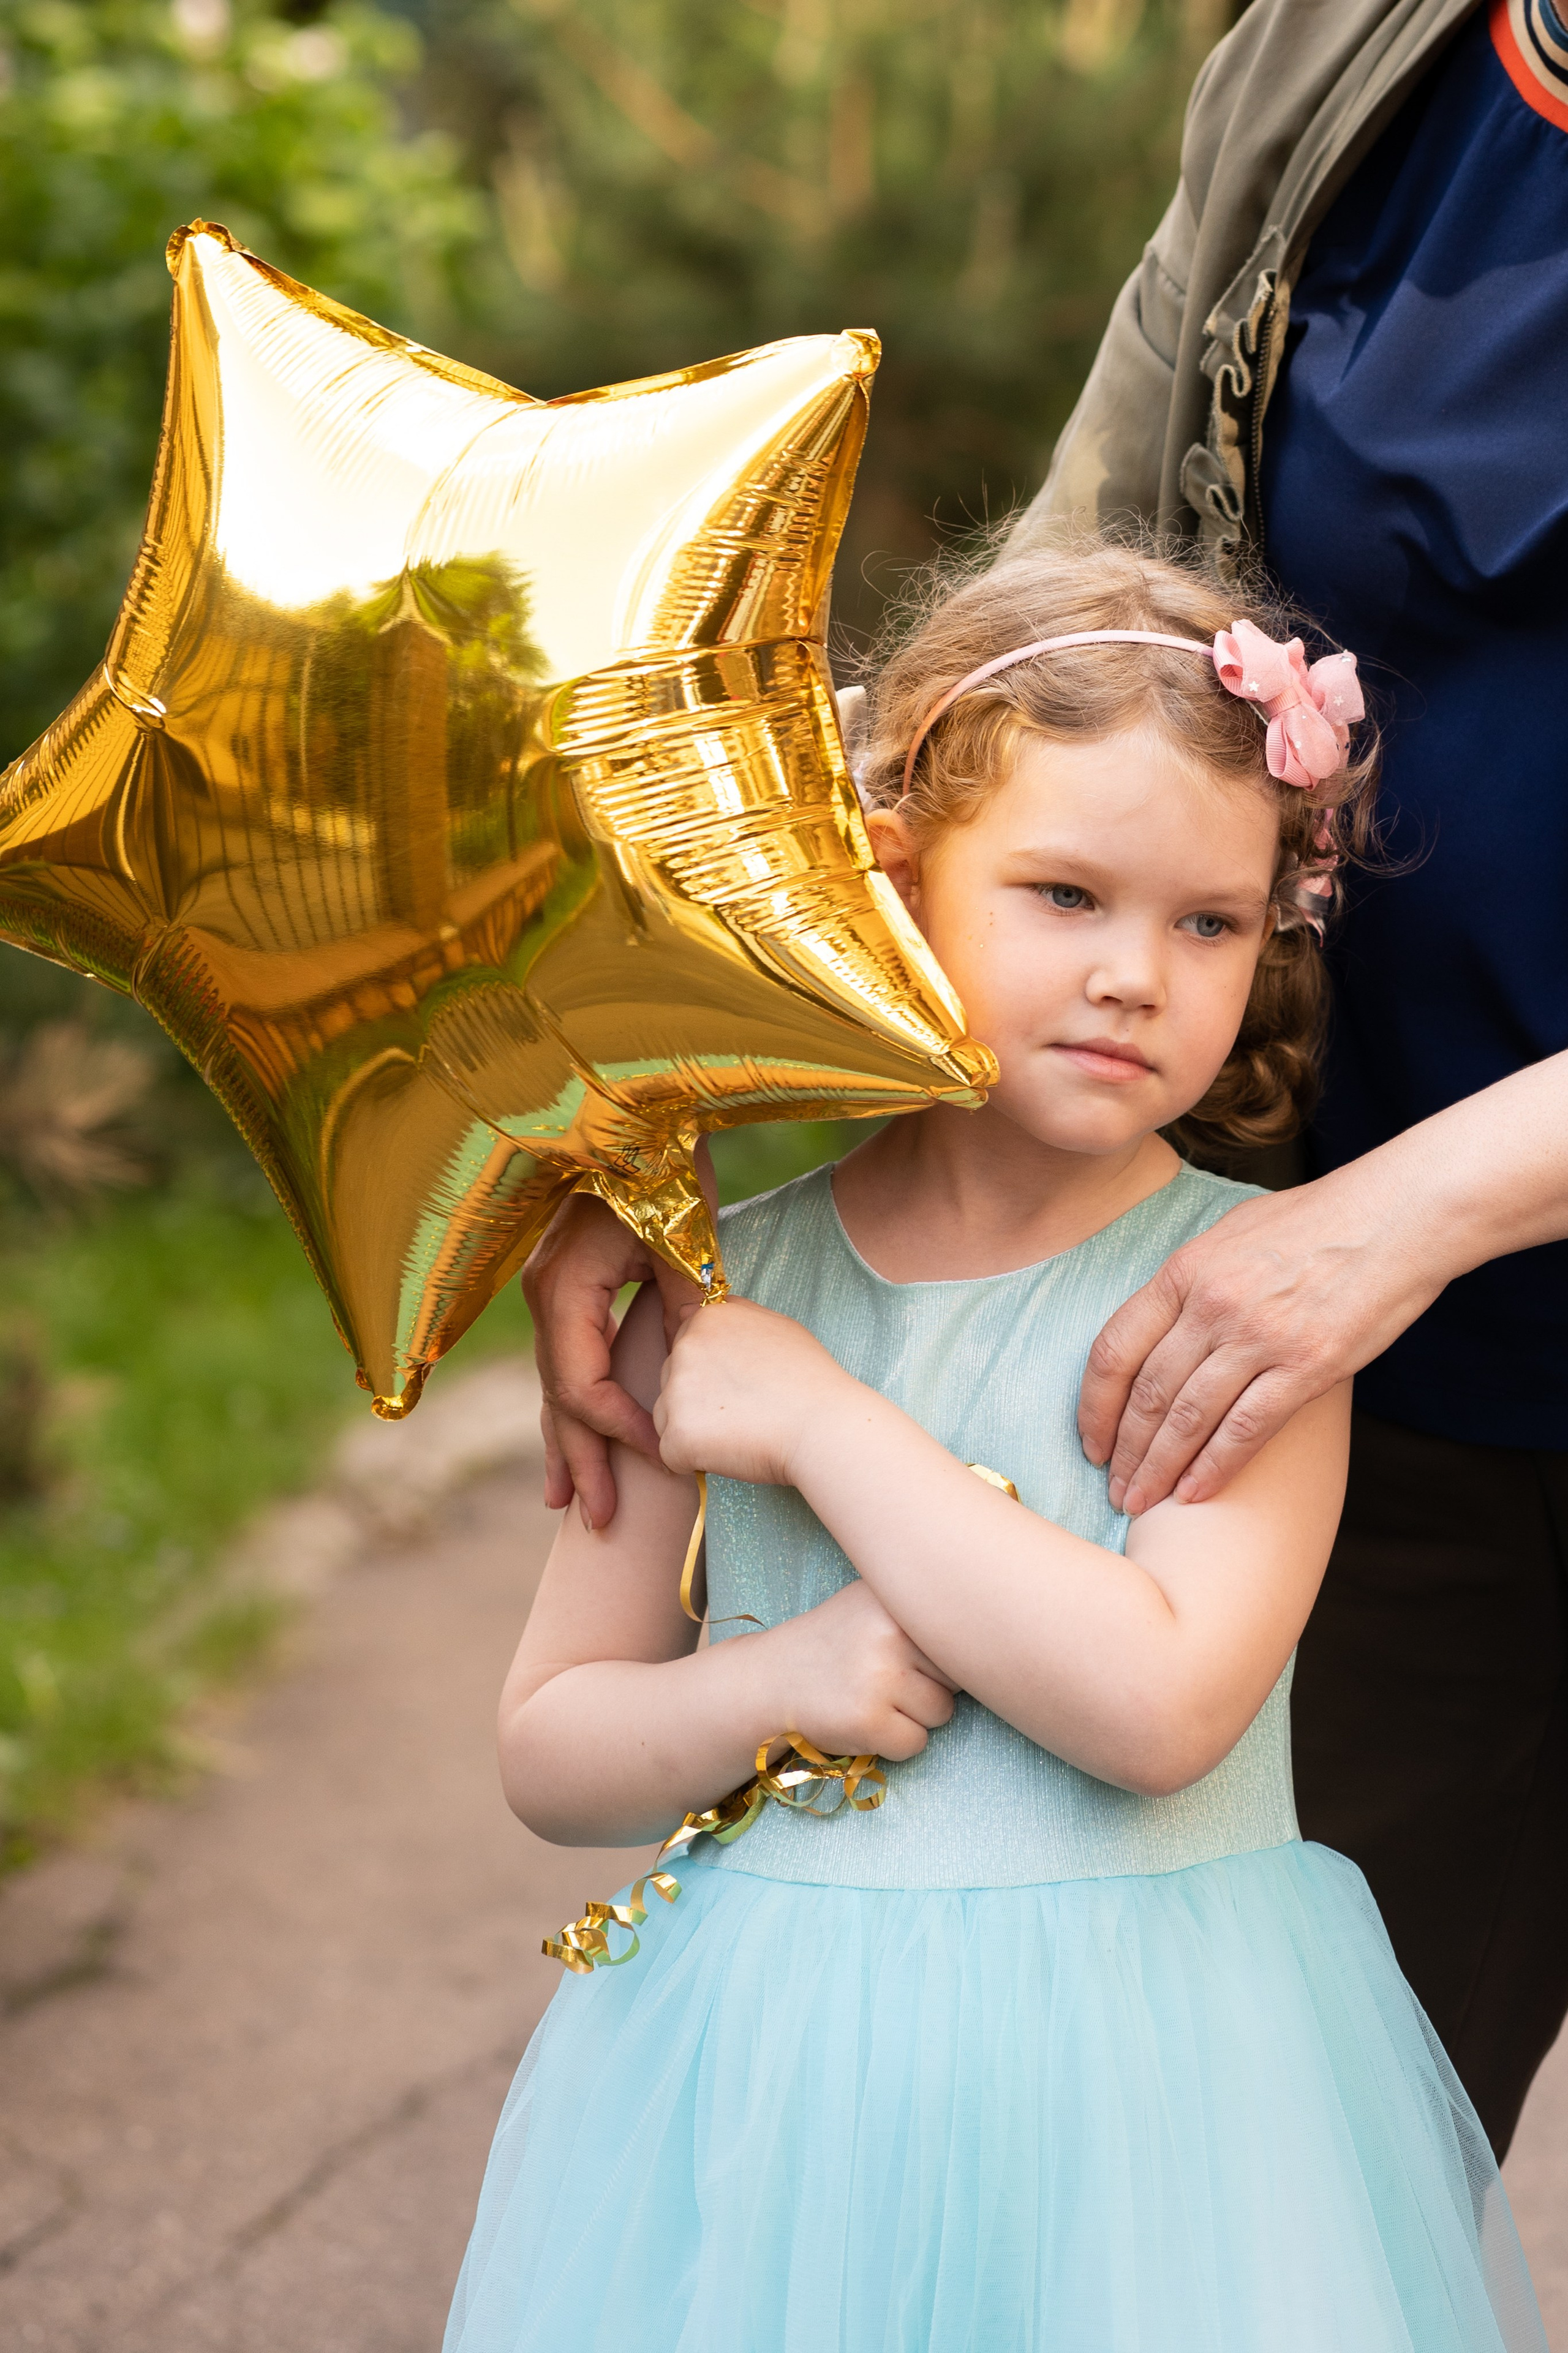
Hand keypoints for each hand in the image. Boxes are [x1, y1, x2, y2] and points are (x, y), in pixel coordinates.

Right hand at [523, 1192, 697, 1527]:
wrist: (642, 1113)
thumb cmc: (665, 1166)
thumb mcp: (681, 1236)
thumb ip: (685, 1303)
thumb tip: (694, 1366)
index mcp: (565, 1286)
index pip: (582, 1382)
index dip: (621, 1426)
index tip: (664, 1452)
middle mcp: (544, 1294)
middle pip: (559, 1396)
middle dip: (581, 1458)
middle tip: (600, 1520)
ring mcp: (547, 1292)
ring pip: (552, 1384)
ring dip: (564, 1444)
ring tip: (568, 1503)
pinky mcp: (564, 1290)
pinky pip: (561, 1361)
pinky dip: (569, 1406)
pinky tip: (569, 1442)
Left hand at [654, 1296, 852, 1486]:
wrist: (824, 1426)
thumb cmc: (808, 1378)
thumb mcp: (776, 1325)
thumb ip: (732, 1314)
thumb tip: (690, 1309)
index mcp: (706, 1320)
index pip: (684, 1347)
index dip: (711, 1371)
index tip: (741, 1384)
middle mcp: (684, 1349)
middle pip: (672, 1382)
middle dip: (698, 1400)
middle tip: (745, 1410)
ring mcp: (676, 1392)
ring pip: (668, 1417)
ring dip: (694, 1430)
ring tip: (740, 1432)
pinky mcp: (677, 1436)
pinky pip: (672, 1453)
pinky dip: (695, 1460)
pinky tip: (731, 1453)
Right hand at [762, 1580, 956, 1763]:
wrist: (769, 1681)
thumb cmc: (834, 1644)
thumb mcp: (872, 1604)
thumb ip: (922, 1606)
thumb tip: (996, 1622)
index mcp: (894, 1597)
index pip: (961, 1635)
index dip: (943, 1654)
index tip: (917, 1656)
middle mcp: (889, 1631)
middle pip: (958, 1675)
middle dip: (932, 1685)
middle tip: (887, 1678)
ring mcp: (878, 1676)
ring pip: (941, 1712)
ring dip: (914, 1716)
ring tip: (873, 1697)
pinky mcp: (868, 1720)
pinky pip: (915, 1743)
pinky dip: (894, 1743)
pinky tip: (864, 1721)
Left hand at [1078, 1168, 1443, 1511]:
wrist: (1399, 1216)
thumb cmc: (1318, 1222)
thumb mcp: (1232, 1234)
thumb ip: (1192, 1282)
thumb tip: (1161, 1327)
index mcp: (1186, 1271)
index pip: (1115, 1349)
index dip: (1094, 1406)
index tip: (1091, 1442)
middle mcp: (1213, 1305)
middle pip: (1148, 1393)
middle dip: (1125, 1451)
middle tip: (1115, 1488)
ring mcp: (1259, 1337)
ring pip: (1188, 1418)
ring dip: (1160, 1468)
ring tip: (1142, 1502)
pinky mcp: (1307, 1366)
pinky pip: (1246, 1428)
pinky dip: (1215, 1467)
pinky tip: (1194, 1495)